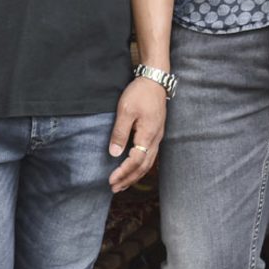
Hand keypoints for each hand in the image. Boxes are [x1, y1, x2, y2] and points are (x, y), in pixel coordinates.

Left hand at [108, 77, 166, 192]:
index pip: (135, 161)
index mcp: (148, 136)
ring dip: (135, 175)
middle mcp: (155, 140)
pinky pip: (149, 156)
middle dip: (129, 179)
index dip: (123, 173)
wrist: (155, 80)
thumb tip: (114, 153)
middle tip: (114, 188)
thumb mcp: (126, 110)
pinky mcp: (156, 134)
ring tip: (123, 184)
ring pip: (148, 163)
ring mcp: (157, 138)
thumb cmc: (140, 93)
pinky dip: (140, 166)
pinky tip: (133, 168)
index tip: (111, 180)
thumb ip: (120, 132)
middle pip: (143, 167)